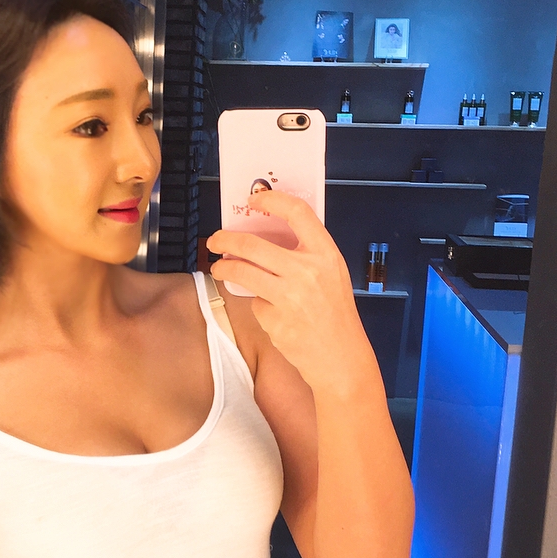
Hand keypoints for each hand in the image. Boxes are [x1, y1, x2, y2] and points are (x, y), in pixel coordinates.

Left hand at [206, 191, 374, 393]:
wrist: (340, 357)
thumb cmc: (335, 315)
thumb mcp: (332, 275)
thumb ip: (306, 255)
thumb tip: (267, 238)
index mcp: (326, 255)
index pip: (297, 213)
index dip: (272, 200)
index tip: (254, 200)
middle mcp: (306, 271)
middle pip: (253, 244)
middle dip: (226, 239)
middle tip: (216, 240)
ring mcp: (289, 296)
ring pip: (243, 272)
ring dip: (225, 268)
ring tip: (220, 268)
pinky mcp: (274, 319)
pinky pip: (256, 303)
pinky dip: (259, 305)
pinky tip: (273, 313)